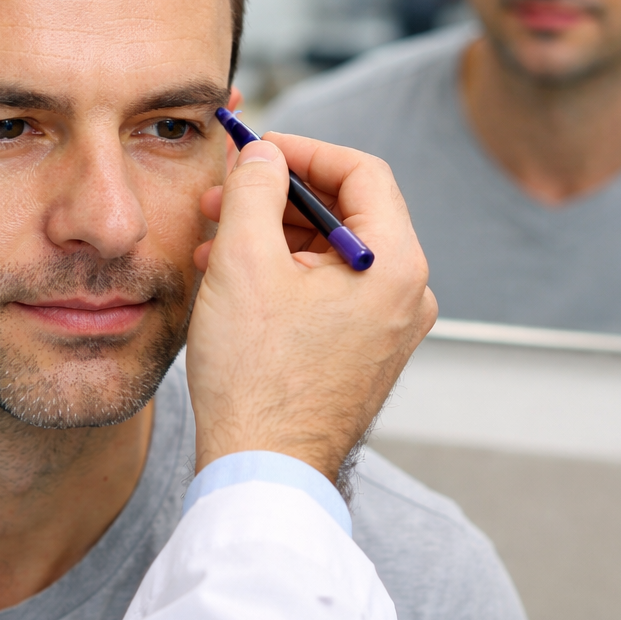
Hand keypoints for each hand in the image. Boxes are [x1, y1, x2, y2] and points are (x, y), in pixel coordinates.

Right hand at [186, 134, 436, 483]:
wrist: (264, 471)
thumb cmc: (257, 378)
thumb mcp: (244, 261)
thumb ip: (256, 188)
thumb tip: (263, 153)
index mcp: (394, 265)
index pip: (361, 171)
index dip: (303, 150)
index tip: (255, 148)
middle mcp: (406, 294)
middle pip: (347, 210)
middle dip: (279, 194)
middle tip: (223, 192)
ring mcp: (388, 327)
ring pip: (331, 251)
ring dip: (273, 233)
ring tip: (214, 237)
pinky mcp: (363, 352)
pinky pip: (328, 289)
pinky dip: (284, 272)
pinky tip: (231, 276)